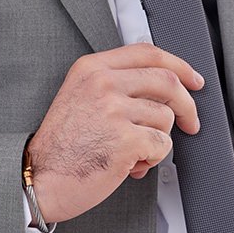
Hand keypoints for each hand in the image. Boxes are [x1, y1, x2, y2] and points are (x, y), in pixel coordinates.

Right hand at [27, 43, 202, 222]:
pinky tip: (131, 165)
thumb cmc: (61, 147)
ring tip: (134, 154)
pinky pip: (162, 145)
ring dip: (157, 141)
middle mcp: (102, 83)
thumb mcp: (79, 98)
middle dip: (187, 105)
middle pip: (167, 81)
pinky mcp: (125, 139)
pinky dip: (152, 159)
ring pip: (165, 117)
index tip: (193, 79)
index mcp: (92, 68)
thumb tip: (162, 87)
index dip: (178, 65)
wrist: (40, 179)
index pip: (147, 53)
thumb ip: (114, 84)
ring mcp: (114, 109)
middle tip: (190, 121)